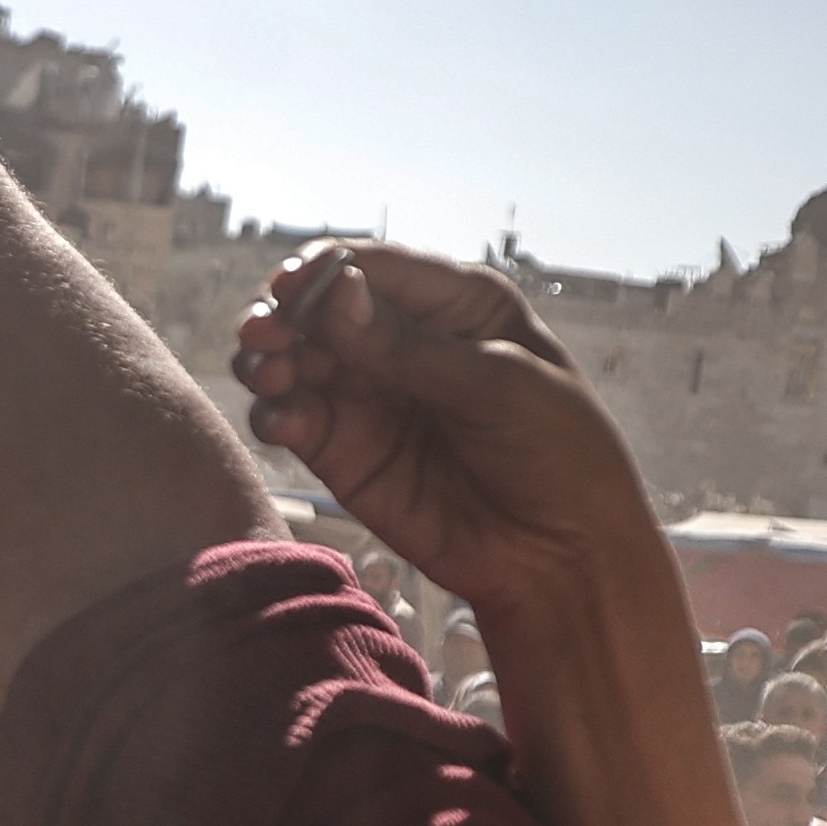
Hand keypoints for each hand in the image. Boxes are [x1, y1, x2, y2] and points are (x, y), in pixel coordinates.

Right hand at [228, 241, 655, 618]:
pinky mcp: (342, 450)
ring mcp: (367, 395)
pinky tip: (281, 420)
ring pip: (293, 359)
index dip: (324, 270)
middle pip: (319, 308)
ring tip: (269, 376)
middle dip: (283, 314)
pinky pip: (290, 418)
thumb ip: (409, 347)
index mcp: (454, 305)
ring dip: (267, 360)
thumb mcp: (499, 387)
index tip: (290, 288)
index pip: (373, 267)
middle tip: (263, 335)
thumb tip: (333, 291)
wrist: (563, 558)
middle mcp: (401, 340)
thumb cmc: (559, 454)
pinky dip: (273, 413)